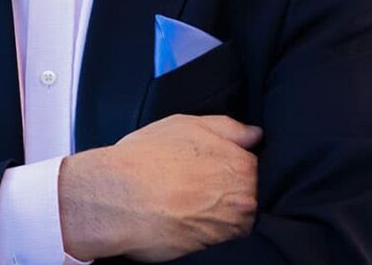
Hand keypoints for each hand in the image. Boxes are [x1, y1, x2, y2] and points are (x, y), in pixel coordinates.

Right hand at [58, 114, 261, 261]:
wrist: (116, 197)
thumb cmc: (145, 158)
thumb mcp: (185, 125)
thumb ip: (226, 127)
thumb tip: (255, 135)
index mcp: (241, 163)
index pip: (250, 165)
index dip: (224, 165)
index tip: (204, 167)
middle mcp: (243, 196)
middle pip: (245, 192)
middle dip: (224, 189)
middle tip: (191, 183)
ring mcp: (230, 225)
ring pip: (233, 217)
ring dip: (215, 212)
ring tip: (184, 202)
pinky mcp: (215, 248)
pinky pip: (218, 237)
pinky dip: (204, 230)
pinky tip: (182, 218)